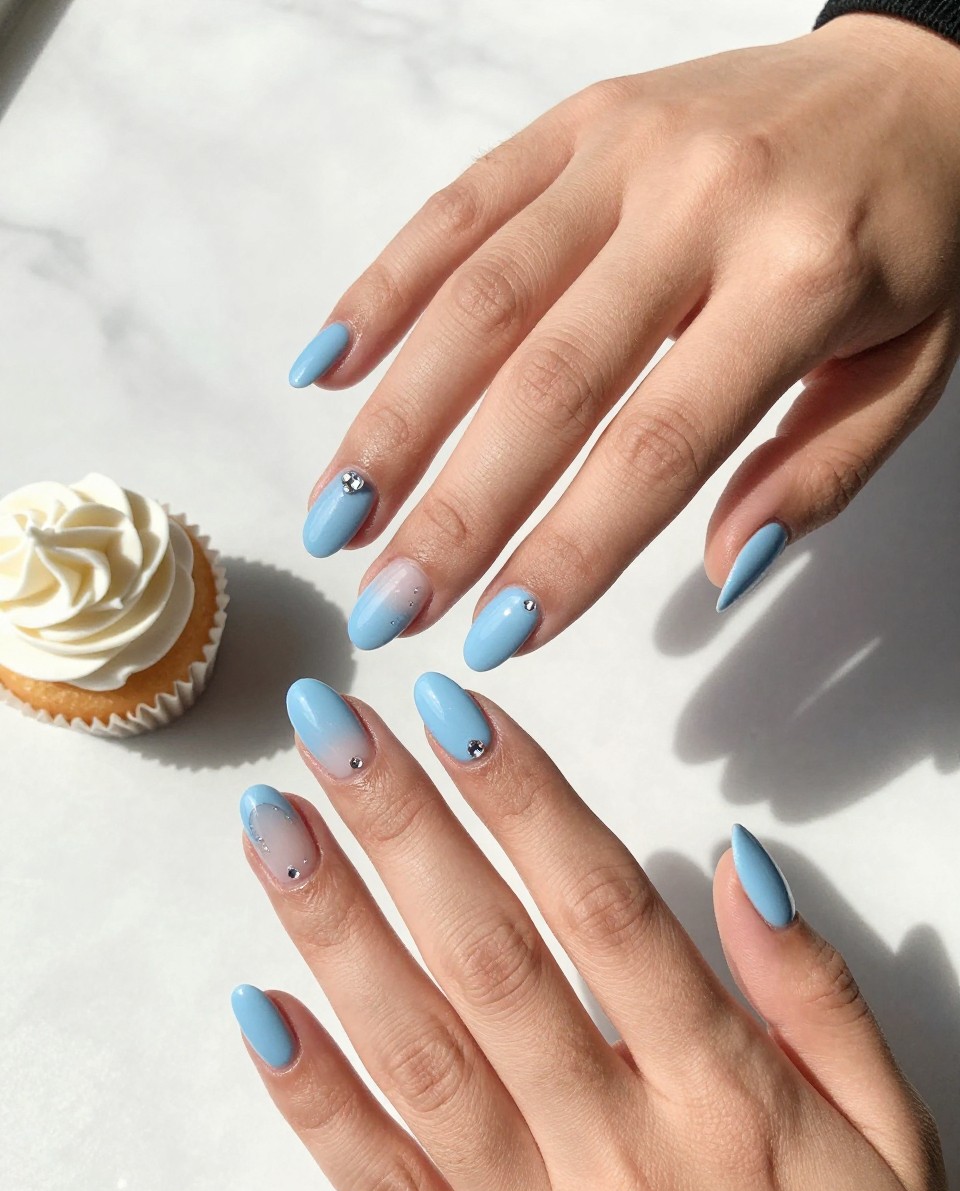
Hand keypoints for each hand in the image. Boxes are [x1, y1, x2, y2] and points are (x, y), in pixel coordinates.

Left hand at [232, 674, 957, 1190]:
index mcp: (723, 1093)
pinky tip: (257, 1012)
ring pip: (420, 1054)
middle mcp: (615, 1148)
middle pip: (491, 957)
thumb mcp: (891, 1140)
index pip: (606, 908)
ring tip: (273, 827)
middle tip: (328, 726)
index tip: (453, 709)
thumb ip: (819, 995)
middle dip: (402, 828)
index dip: (524, 798)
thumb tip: (737, 863)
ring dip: (336, 933)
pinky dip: (313, 1106)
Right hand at [292, 14, 959, 662]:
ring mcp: (627, 150)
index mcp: (798, 277)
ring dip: (394, 417)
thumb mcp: (912, 372)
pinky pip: (461, 205)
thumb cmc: (915, 240)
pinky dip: (386, 288)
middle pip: (546, 381)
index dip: (569, 551)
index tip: (499, 637)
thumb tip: (715, 571)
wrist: (921, 81)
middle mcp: (699, 201)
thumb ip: (817, 474)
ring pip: (480, 297)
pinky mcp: (579, 122)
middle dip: (455, 509)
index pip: (657, 445)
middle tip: (388, 605)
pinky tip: (328, 370)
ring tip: (338, 516)